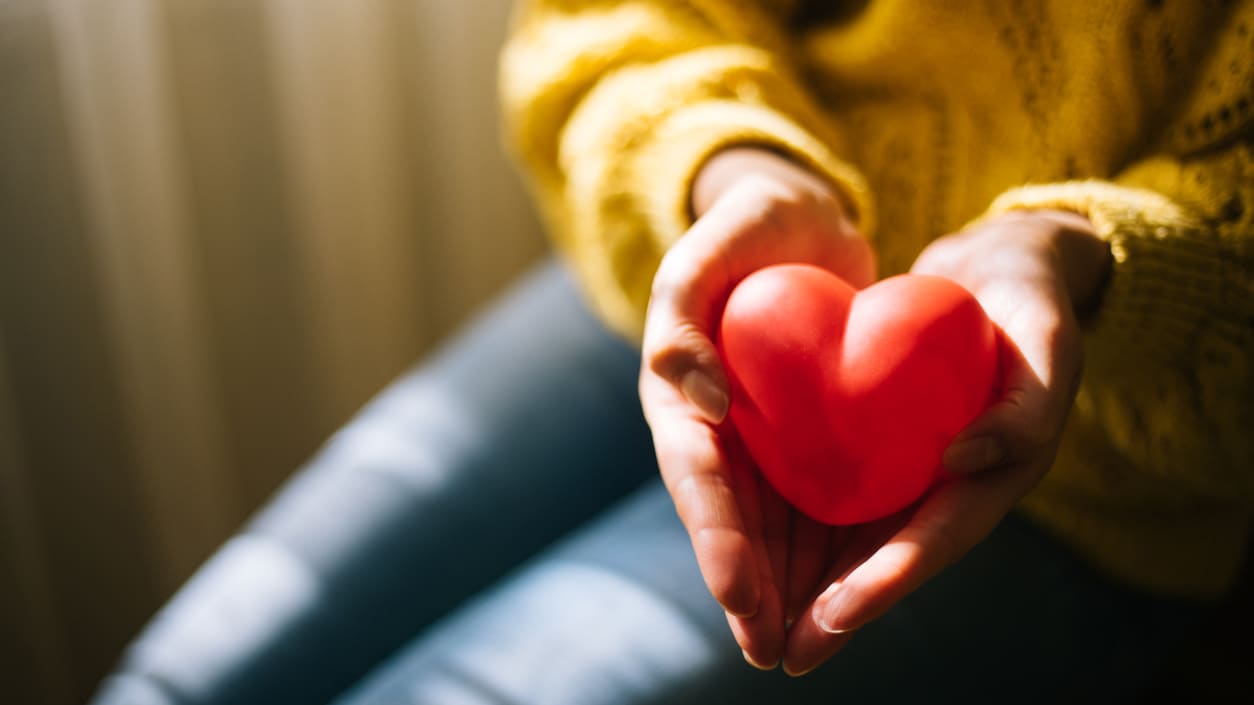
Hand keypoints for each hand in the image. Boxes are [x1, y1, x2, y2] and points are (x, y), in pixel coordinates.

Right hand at [639, 147, 873, 667]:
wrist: (799, 222)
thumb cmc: (750, 224)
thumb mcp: (713, 242)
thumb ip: (684, 309)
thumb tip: (693, 396)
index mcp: (676, 390)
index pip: (696, 474)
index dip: (716, 537)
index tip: (743, 593)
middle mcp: (711, 427)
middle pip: (727, 519)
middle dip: (746, 589)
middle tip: (770, 651)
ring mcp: (755, 439)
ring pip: (765, 526)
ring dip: (780, 590)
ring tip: (799, 650)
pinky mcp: (797, 439)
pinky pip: (808, 503)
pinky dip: (819, 552)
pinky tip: (842, 597)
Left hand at [781, 209, 1111, 673]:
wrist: (998, 269)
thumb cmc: (1030, 299)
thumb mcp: (1046, 338)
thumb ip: (1025, 406)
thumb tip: (965, 463)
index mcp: (998, 474)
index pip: (937, 537)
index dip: (888, 580)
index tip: (834, 616)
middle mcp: (951, 484)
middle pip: (889, 558)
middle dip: (837, 610)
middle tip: (784, 655)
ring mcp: (914, 469)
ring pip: (857, 539)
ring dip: (811, 586)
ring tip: (759, 630)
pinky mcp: (882, 445)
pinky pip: (837, 492)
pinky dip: (799, 526)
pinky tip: (752, 547)